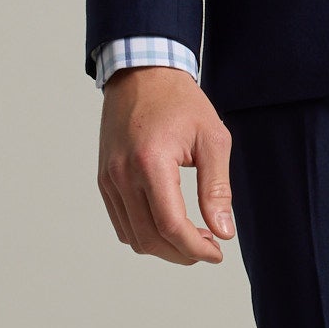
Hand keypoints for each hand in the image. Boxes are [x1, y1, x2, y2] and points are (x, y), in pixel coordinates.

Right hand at [97, 67, 235, 262]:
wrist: (141, 74)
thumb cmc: (180, 102)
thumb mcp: (212, 139)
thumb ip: (217, 188)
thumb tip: (224, 231)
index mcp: (151, 163)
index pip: (170, 225)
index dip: (196, 249)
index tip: (217, 253)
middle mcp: (123, 175)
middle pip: (150, 238)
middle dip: (182, 253)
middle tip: (209, 247)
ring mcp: (109, 179)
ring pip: (133, 237)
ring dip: (163, 247)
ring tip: (192, 237)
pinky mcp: (104, 180)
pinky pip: (121, 222)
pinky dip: (145, 234)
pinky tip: (169, 225)